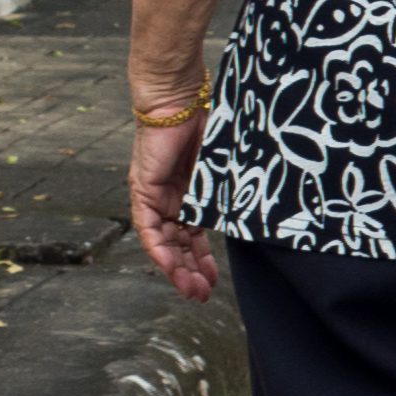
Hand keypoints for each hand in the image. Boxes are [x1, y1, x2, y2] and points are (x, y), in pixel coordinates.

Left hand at [128, 104, 219, 301]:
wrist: (182, 99)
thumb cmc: (209, 124)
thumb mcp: (225, 170)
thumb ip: (229, 194)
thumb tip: (253, 217)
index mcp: (190, 196)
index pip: (192, 237)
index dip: (202, 261)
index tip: (213, 283)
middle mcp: (170, 201)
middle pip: (178, 245)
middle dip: (190, 273)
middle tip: (201, 295)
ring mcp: (155, 197)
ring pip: (163, 243)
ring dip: (176, 268)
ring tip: (191, 291)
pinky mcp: (143, 190)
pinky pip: (148, 228)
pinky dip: (159, 249)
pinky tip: (170, 268)